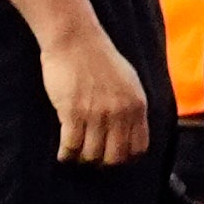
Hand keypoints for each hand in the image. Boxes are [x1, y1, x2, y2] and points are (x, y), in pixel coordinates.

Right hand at [41, 28, 149, 164]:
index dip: (126, 157)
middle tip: (92, 158)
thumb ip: (131, 106)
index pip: (139, 146)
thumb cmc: (101, 59)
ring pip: (92, 155)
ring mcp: (96, 113)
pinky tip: (64, 152)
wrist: (77, 40)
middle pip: (115, 157)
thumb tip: (131, 131)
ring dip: (83, 158)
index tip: (114, 156)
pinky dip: (66, 154)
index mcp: (137, 105)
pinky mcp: (72, 112)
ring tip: (77, 153)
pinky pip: (71, 146)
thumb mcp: (129, 81)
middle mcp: (120, 112)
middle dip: (103, 163)